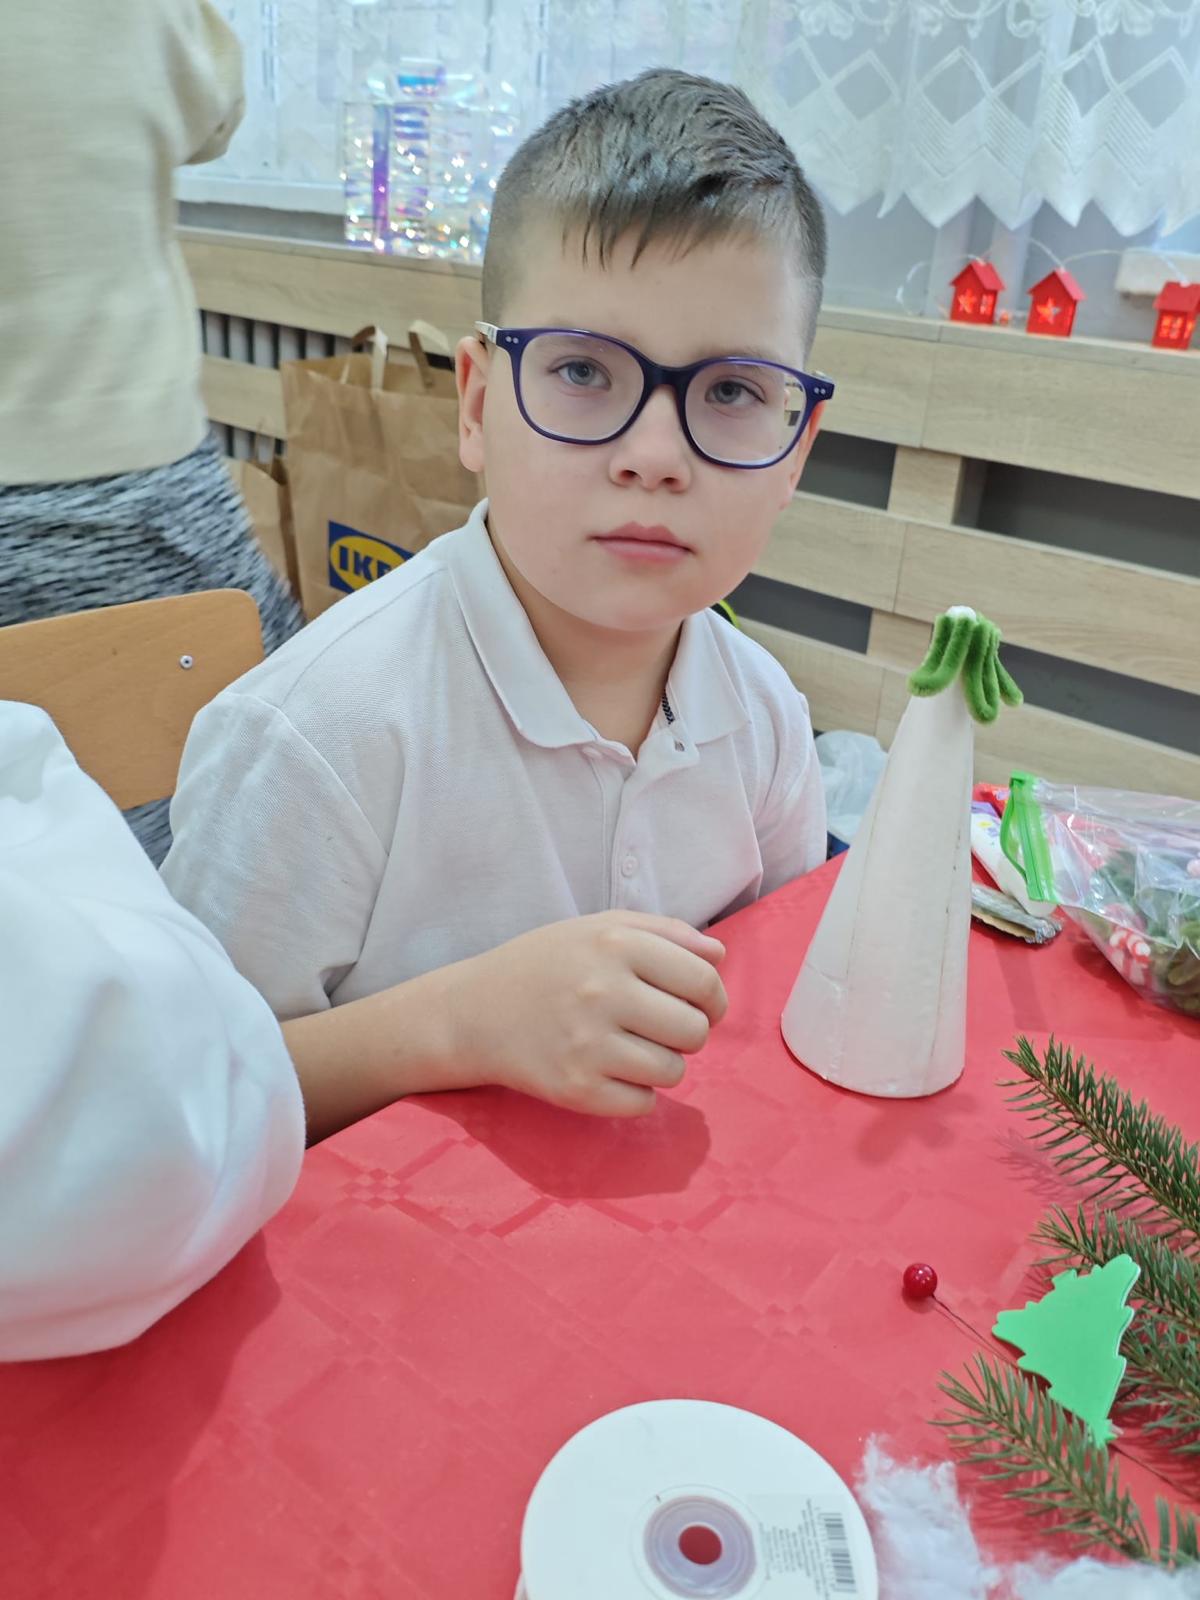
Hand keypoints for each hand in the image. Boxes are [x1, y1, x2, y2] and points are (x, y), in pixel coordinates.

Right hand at [443, 911, 727, 1116]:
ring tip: (631, 1048)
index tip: (699, 1003)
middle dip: (689, 1032)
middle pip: (696, 1030)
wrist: (474, 1011)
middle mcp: (603, 992)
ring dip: (663, 1064)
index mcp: (615, 944)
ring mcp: (588, 1044)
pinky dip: (637, 1093)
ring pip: (673, 1071)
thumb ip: (666, 932)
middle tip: (660, 1027)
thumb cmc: (546, 964)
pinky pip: (643, 1104)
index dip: (713, 997)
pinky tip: (611, 1071)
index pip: (703, 981)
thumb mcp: (600, 928)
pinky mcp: (575, 1089)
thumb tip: (720, 954)